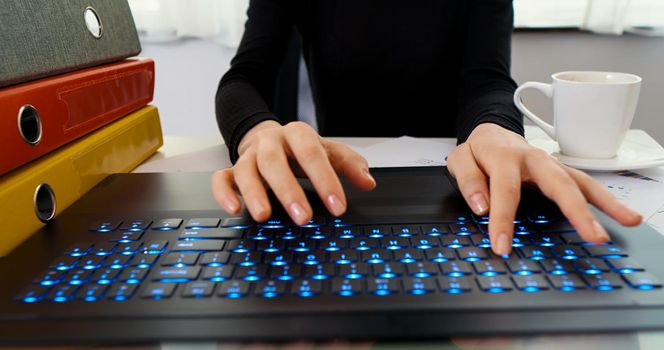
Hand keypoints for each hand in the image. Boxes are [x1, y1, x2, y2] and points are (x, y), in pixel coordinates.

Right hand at [211, 120, 375, 224]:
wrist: (268, 138)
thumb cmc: (301, 150)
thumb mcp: (327, 151)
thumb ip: (348, 164)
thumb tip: (368, 181)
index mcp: (297, 135)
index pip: (312, 154)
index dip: (325, 180)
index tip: (337, 206)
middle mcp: (270, 142)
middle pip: (275, 162)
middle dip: (288, 191)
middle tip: (302, 217)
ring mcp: (248, 156)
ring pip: (245, 170)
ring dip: (254, 193)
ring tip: (263, 216)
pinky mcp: (230, 170)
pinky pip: (220, 179)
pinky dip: (224, 194)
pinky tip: (234, 210)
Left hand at [446, 123, 642, 255]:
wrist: (491, 132)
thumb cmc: (478, 150)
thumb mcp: (460, 159)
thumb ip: (468, 181)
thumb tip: (481, 206)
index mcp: (505, 157)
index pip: (505, 191)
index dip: (503, 220)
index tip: (502, 245)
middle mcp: (534, 159)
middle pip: (558, 184)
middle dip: (576, 210)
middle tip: (592, 236)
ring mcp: (552, 165)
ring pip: (581, 182)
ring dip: (605, 203)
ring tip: (627, 221)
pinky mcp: (561, 172)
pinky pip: (586, 185)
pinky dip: (606, 199)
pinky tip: (623, 214)